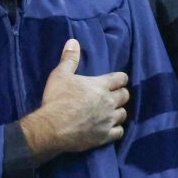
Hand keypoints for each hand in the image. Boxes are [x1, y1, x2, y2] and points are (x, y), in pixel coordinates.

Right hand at [21, 39, 128, 162]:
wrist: (52, 128)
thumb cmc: (57, 99)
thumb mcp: (60, 75)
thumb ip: (69, 58)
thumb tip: (73, 41)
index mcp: (100, 86)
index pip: (121, 78)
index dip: (120, 78)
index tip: (117, 80)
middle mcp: (108, 102)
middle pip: (125, 96)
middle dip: (121, 94)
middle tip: (113, 95)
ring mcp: (108, 120)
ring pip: (123, 114)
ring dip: (119, 111)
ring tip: (112, 111)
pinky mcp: (105, 136)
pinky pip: (119, 132)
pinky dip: (116, 129)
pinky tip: (111, 128)